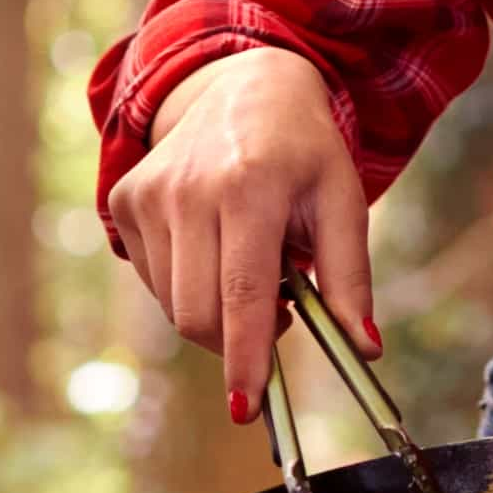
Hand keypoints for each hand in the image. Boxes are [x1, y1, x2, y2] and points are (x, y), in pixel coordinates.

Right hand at [106, 47, 370, 420]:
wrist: (243, 84)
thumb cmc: (303, 150)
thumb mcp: (342, 202)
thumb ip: (351, 278)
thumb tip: (366, 349)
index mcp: (252, 185)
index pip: (243, 293)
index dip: (244, 357)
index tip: (247, 408)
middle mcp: (190, 188)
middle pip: (199, 312)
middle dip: (234, 344)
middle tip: (278, 321)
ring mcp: (150, 192)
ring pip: (173, 304)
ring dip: (214, 315)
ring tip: (250, 270)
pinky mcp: (126, 199)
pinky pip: (153, 280)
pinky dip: (187, 288)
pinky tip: (215, 251)